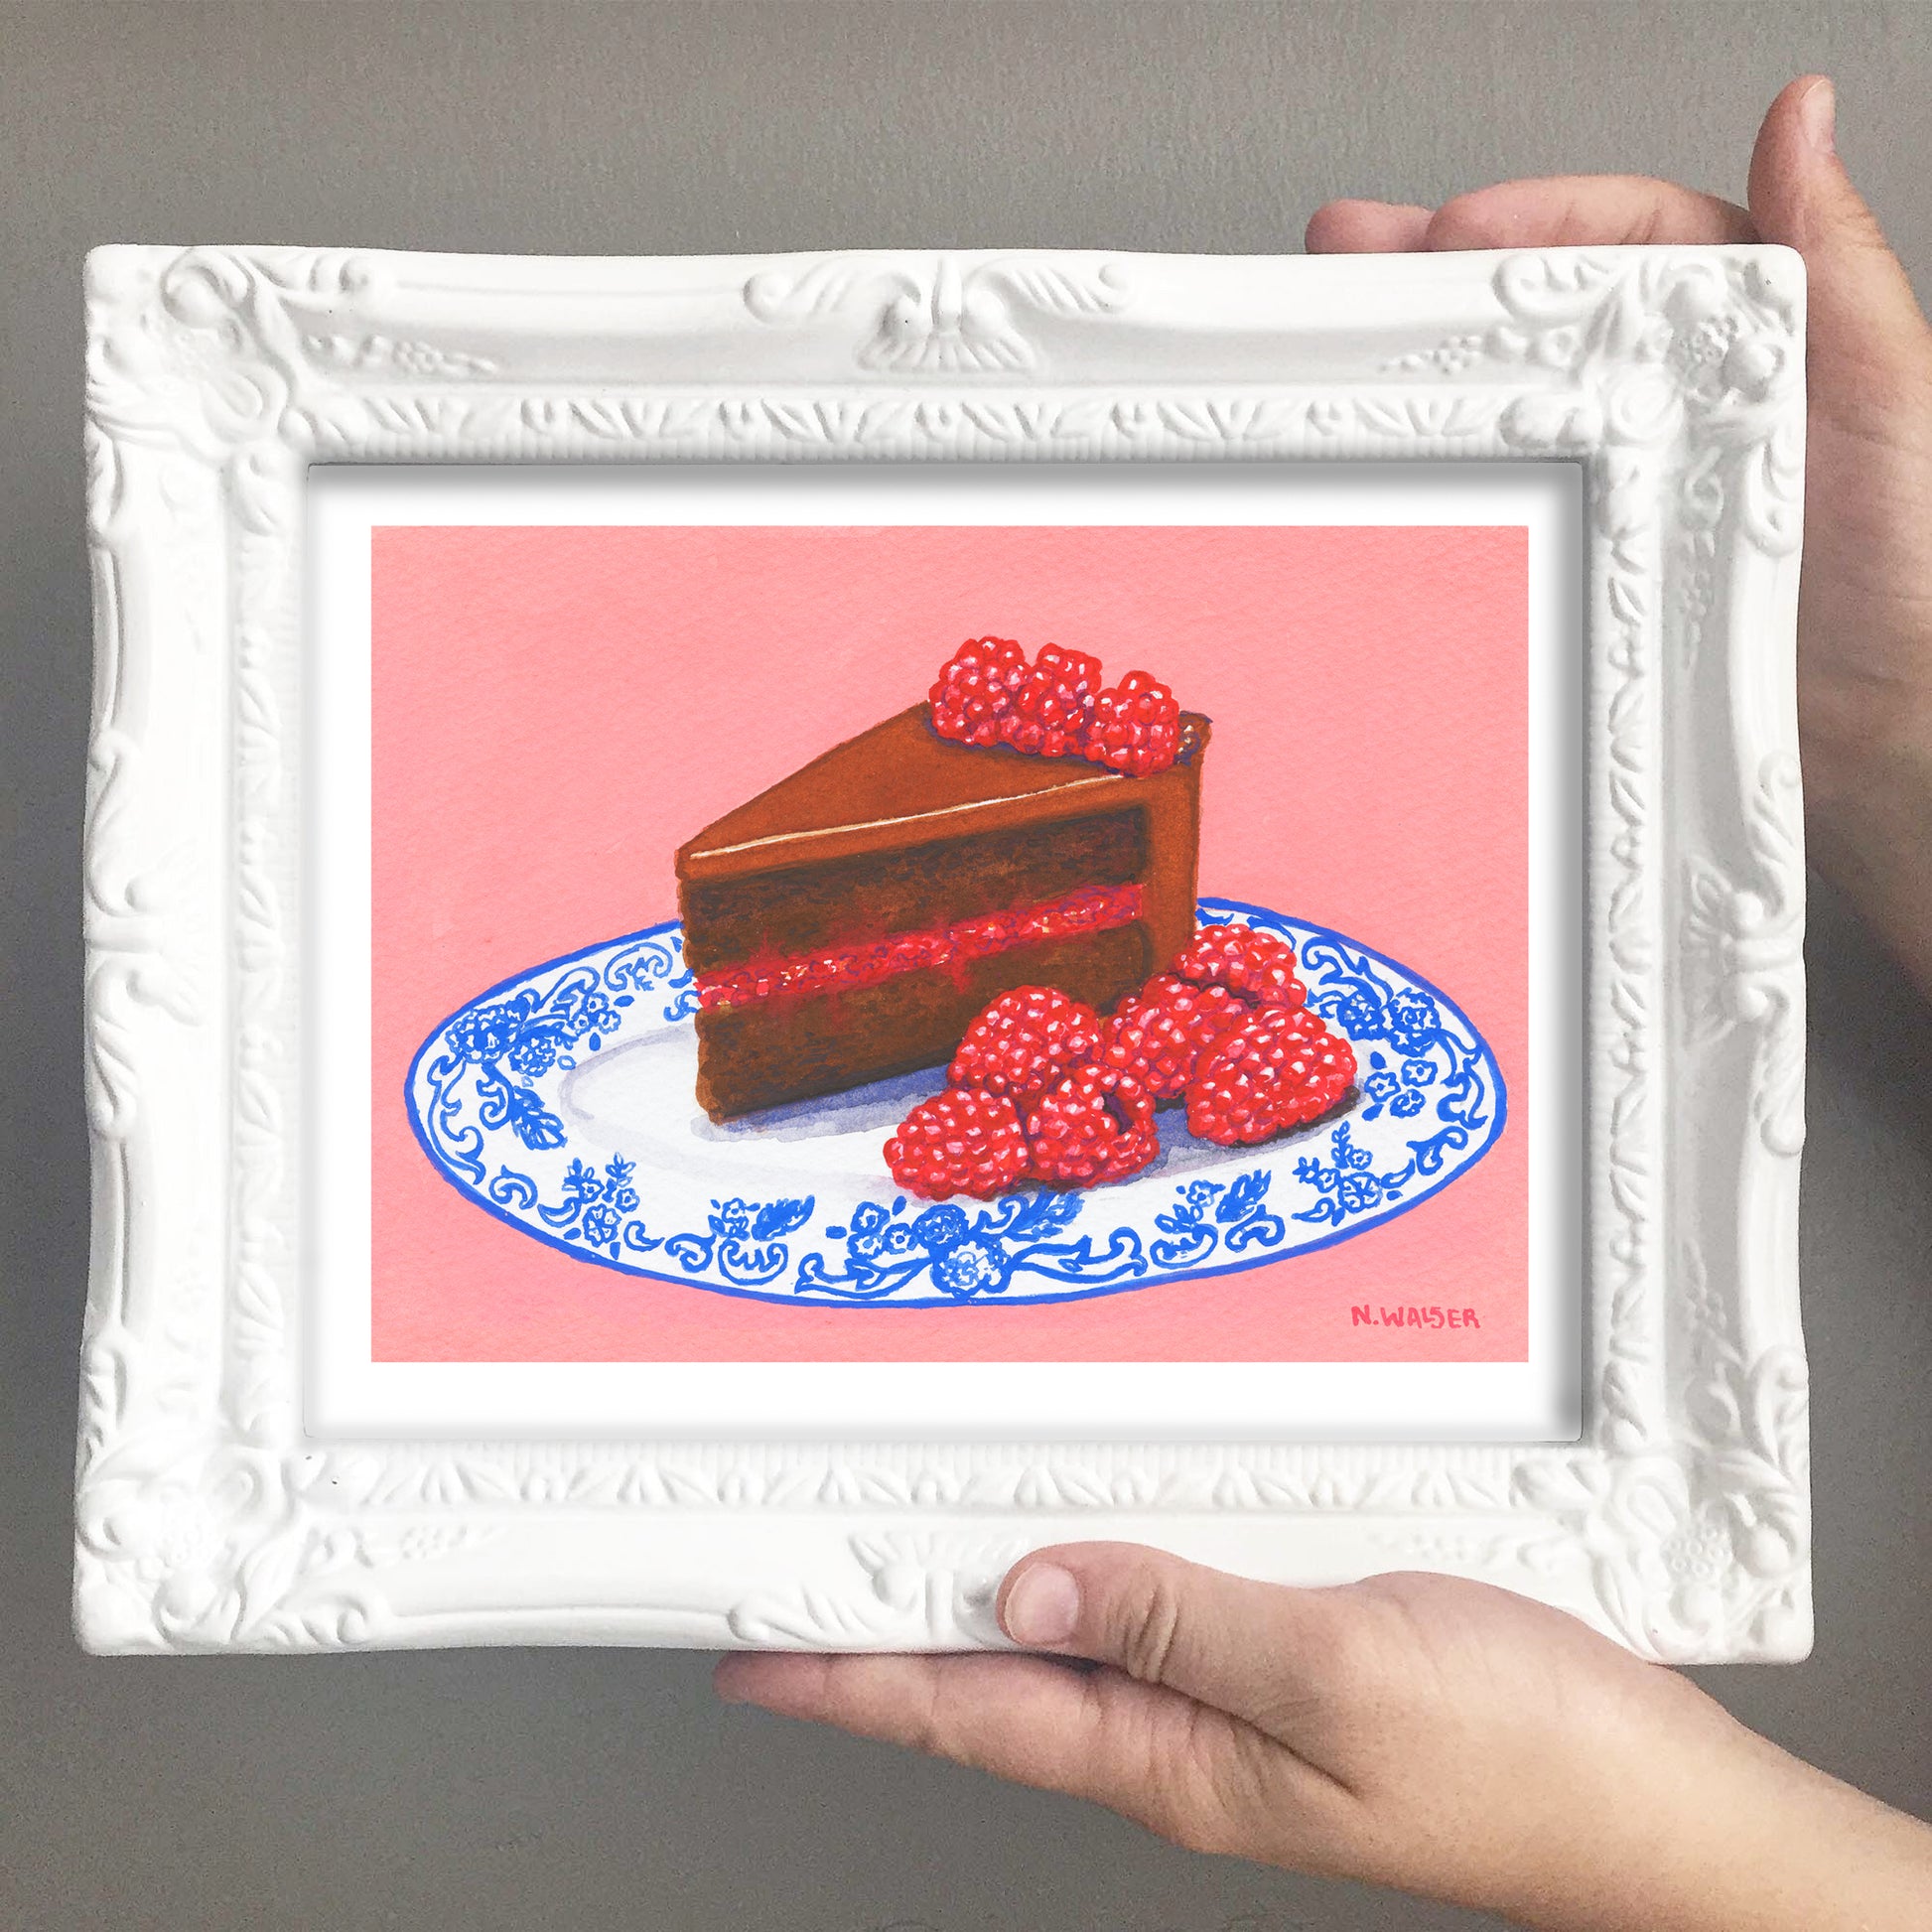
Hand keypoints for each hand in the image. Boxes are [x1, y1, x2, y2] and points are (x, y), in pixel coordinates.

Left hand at [716, 1545, 1931, 1930]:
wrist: (1647, 1805)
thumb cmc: (1521, 1762)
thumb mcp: (1345, 1678)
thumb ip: (1183, 1622)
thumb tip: (1028, 1591)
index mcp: (1173, 1754)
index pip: (967, 1712)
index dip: (848, 1675)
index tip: (750, 1646)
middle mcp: (1182, 1735)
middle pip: (994, 1682)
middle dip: (879, 1636)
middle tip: (787, 1585)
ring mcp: (1232, 1706)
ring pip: (1064, 1644)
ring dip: (968, 1601)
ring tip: (888, 1554)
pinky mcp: (1286, 1664)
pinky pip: (1150, 1612)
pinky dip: (1084, 1569)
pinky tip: (1075, 1540)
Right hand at [1309, 75, 1931, 994]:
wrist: (1875, 732)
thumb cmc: (1905, 575)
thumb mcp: (1888, 391)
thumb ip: (1837, 261)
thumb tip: (1802, 116)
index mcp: (1751, 331)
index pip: (1631, 238)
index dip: (1536, 217)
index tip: (1456, 227)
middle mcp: (1675, 397)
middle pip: (1544, 308)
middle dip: (1436, 273)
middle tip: (1348, 257)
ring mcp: (1622, 478)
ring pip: (1512, 398)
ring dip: (1422, 363)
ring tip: (1340, 337)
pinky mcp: (1587, 555)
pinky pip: (1508, 498)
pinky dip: (1448, 472)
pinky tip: (1397, 459)